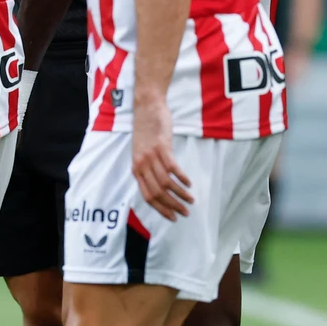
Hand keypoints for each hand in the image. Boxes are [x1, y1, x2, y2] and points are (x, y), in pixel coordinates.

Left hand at [130, 97, 192, 219]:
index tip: (172, 217)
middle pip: (157, 192)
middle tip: (185, 213)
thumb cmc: (146, 131)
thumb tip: (160, 186)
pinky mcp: (161, 146)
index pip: (147, 196)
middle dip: (172, 206)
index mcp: (136, 169)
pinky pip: (172, 167)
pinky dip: (181, 178)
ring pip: (165, 182)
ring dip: (180, 194)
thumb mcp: (141, 153)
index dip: (160, 209)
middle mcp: (141, 164)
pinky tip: (189, 184)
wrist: (146, 107)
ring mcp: (151, 156)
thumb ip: (148, 169)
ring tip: (191, 200)